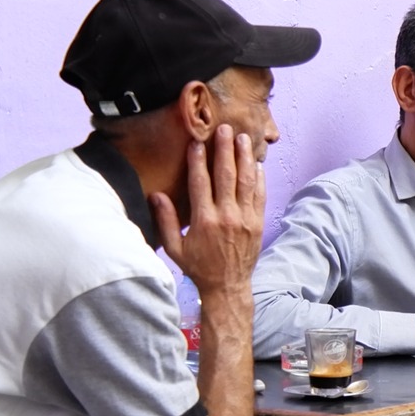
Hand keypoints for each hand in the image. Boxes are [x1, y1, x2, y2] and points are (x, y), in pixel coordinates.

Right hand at [155, 126, 264, 296]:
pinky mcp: (258, 223)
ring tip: (243, 138)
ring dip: (244, 158)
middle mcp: (226, 217)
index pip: (200, 183)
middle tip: (225, 129)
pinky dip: (259, 178)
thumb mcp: (175, 247)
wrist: (228, 286)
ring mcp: (245, 219)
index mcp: (204, 221)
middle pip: (226, 176)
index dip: (198, 161)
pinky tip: (256, 163)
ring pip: (246, 182)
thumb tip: (155, 195)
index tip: (197, 142)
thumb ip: (166, 220)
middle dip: (225, 150)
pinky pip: (259, 196)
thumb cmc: (198, 267)